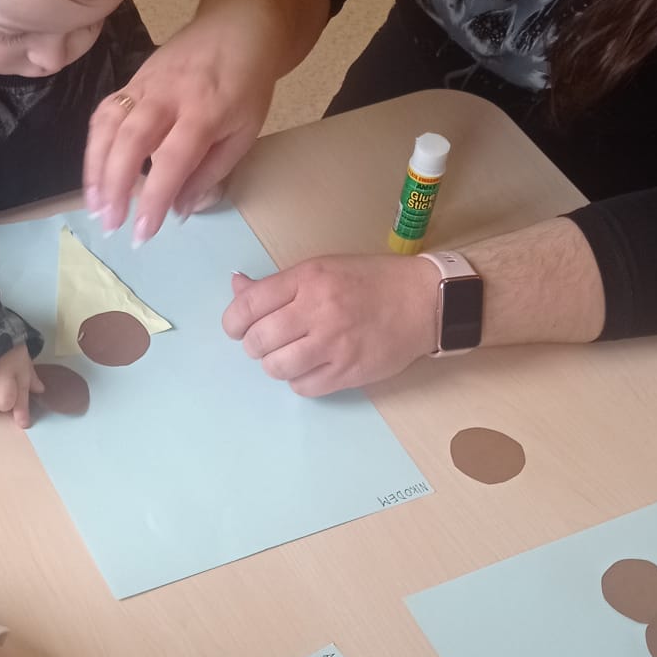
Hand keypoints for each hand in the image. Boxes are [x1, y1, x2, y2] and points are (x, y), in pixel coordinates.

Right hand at [0, 344, 43, 428]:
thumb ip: (29, 373)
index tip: (24, 423)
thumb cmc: (0, 335)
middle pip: (4, 402)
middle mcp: (1, 372)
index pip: (22, 394)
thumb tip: (40, 389)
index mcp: (17, 365)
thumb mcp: (19, 350)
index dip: (22, 411)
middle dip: (3, 402)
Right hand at [82, 9, 276, 243]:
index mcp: (205, 111)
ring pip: (108, 124)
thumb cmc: (247, 85)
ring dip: (95, 168)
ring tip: (94, 205)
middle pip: (131, 140)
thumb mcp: (243, 133)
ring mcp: (145, 83)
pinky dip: (94, 145)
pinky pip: (105, 112)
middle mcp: (169, 95)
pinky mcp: (132, 79)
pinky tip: (94, 173)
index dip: (155, 197)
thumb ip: (209, 172)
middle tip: (109, 224)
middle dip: (115, 186)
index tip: (143, 233)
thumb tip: (177, 210)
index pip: (173, 159)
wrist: (238, 26)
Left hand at [222, 253, 440, 394]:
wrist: (424, 301)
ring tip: (289, 356)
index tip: (236, 328)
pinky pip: (303, 387)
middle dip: (253, 345)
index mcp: (309, 279)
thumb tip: (237, 288)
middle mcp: (318, 310)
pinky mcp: (348, 371)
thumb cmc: (372, 281)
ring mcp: (334, 344)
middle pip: (258, 340)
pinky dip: (299, 381)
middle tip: (265, 342)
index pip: (249, 305)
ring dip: (275, 365)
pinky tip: (310, 367)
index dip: (233, 322)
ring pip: (276, 368)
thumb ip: (278, 284)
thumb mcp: (323, 268)